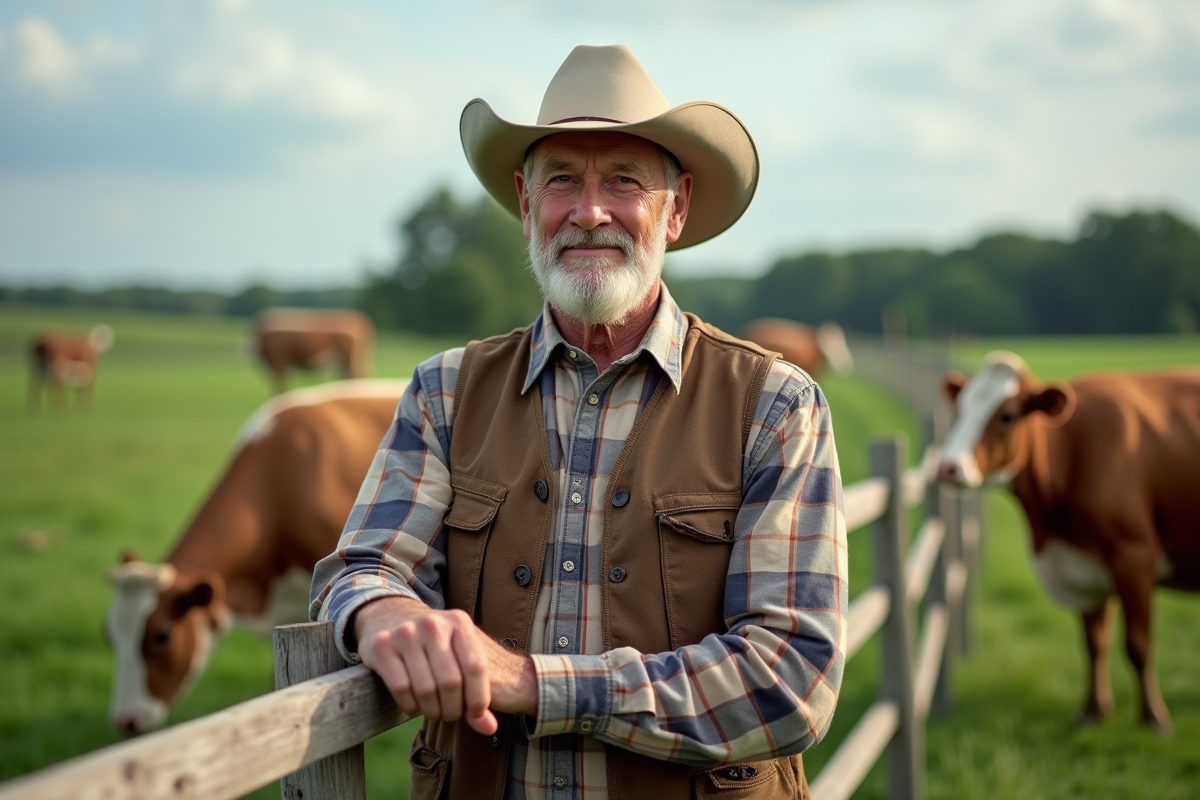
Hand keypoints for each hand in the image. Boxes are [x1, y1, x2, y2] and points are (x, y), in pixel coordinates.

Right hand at [353, 596, 537, 735]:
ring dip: (432, 711)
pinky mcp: (381, 646)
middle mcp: (432, 623)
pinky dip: (411, 706)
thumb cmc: (435, 645)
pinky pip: (401, 688)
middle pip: (450, 681)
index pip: (476, 667)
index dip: (478, 697)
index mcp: (459, 621)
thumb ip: (478, 690)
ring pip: (425, 689)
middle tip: (450, 715)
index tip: (476, 714)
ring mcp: (405, 633)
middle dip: (453, 708)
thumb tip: (489, 728)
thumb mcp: (460, 656)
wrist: (391, 617)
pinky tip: (415, 706)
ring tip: (435, 712)